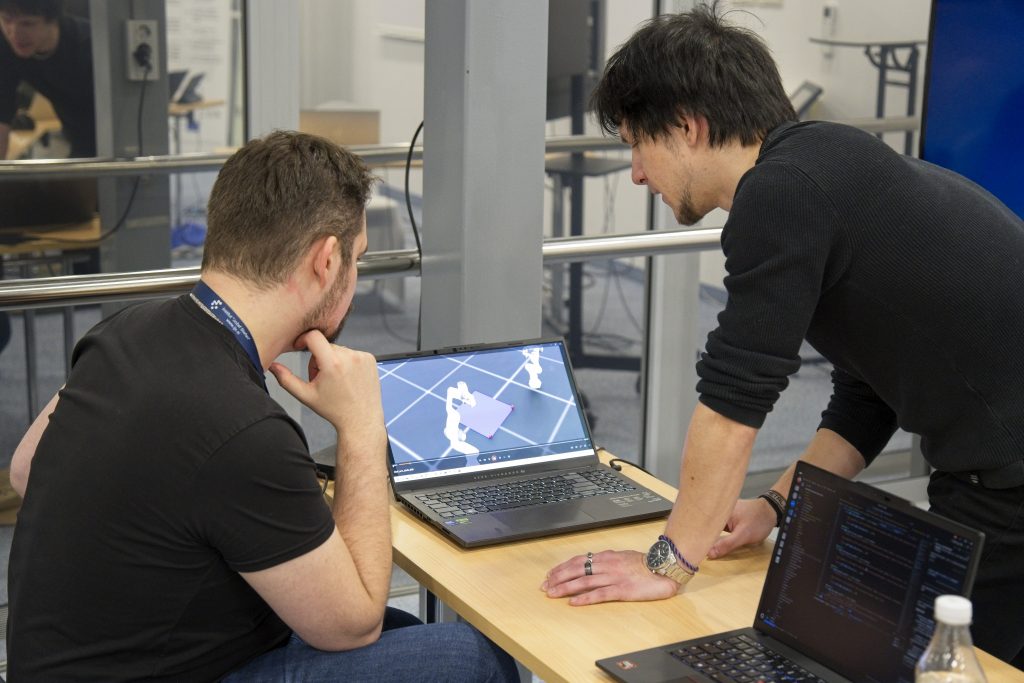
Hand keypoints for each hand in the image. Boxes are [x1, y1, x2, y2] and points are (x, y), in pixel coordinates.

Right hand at [269, 331, 384, 443]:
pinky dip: (347, 362)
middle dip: (319, 358)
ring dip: (333, 360)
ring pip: (339, 349)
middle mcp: (349, 357)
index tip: (300, 347)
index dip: (303, 340)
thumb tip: (272, 366)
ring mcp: (362, 357)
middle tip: (321, 378)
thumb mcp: (306, 395)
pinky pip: (352, 353)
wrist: (361, 419)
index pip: (313, 336)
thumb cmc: (333, 409)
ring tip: (336, 380)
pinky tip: (348, 378)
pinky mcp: (371, 359)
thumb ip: (286, 379)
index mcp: (332, 363)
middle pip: (325, 345)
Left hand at [540, 550, 679, 605]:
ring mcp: (613, 577)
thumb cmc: (646, 564)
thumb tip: (592, 562)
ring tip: (552, 593)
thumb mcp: (622, 557)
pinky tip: (574, 602)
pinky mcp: (622, 589)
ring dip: (566, 587)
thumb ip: (607, 560)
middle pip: (576, 569)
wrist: (665, 567)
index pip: (578, 560)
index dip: (562, 568)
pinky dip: (585, 598)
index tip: (550, 575)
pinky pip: (599, 594)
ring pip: (584, 581)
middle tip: (545, 586)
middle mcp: (606, 565)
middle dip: (558, 577)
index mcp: (606, 556)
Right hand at [706, 497, 775, 559]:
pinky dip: (717, 534)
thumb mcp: (743, 535)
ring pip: (713, 527)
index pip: (704, 527)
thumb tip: (710, 553)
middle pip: (707, 527)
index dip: (699, 539)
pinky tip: (715, 540)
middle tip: (699, 550)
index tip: (696, 550)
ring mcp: (723, 513)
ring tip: (704, 546)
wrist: (771, 512)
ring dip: (710, 536)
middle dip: (703, 538)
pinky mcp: (727, 517)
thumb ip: (727, 544)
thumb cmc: (759, 520)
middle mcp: (719, 510)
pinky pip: (719, 526)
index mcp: (720, 511)